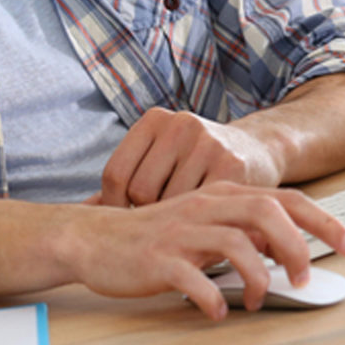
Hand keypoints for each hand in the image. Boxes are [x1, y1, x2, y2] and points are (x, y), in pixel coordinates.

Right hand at [53, 181, 344, 318]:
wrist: (93, 239)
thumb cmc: (154, 236)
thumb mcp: (205, 224)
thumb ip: (245, 230)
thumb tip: (287, 247)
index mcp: (222, 195)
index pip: (286, 200)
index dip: (325, 222)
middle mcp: (206, 206)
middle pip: (268, 212)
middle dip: (299, 246)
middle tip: (307, 278)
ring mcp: (182, 230)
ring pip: (237, 243)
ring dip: (260, 275)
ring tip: (261, 298)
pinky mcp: (159, 258)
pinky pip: (195, 278)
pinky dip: (213, 298)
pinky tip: (217, 311)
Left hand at [94, 107, 283, 206]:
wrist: (259, 149)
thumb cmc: (199, 161)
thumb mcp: (164, 155)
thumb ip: (130, 177)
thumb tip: (85, 210)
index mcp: (154, 119)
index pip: (115, 174)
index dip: (116, 207)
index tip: (131, 221)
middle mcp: (179, 124)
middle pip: (140, 191)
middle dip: (150, 214)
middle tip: (165, 222)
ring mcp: (207, 142)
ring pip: (170, 204)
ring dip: (177, 221)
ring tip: (187, 220)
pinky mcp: (232, 164)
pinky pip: (201, 209)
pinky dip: (200, 224)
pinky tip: (205, 222)